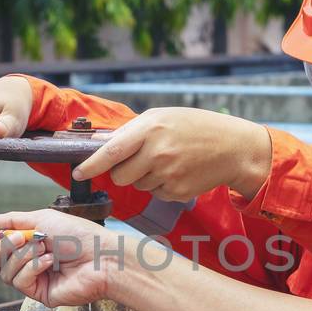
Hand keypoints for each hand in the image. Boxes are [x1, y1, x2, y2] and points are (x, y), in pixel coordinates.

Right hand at [0, 209, 153, 306]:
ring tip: (41, 247)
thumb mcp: (43, 218)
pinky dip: (32, 268)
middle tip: (19, 237)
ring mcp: (35, 279)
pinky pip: (20, 282)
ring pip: (5, 272)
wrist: (102, 256)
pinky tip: (49, 262)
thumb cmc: (81, 236)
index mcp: (30, 243)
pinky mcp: (40, 294)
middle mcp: (30, 261)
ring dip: (21, 256)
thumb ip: (13, 220)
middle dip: (2, 246)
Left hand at [72, 108, 272, 201]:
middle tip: (139, 161)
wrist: (234, 147)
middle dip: (122, 172)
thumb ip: (131, 131)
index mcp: (151, 129)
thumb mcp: (162, 117)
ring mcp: (168, 175)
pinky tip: (179, 171)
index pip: (111, 152)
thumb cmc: (195, 127)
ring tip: (168, 161)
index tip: (77, 174)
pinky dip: (162, 185)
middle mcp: (158, 153)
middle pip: (120, 177)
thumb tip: (98, 145)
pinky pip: (155, 194)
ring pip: (138, 186)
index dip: (91, 166)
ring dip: (145, 177)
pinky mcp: (177, 192)